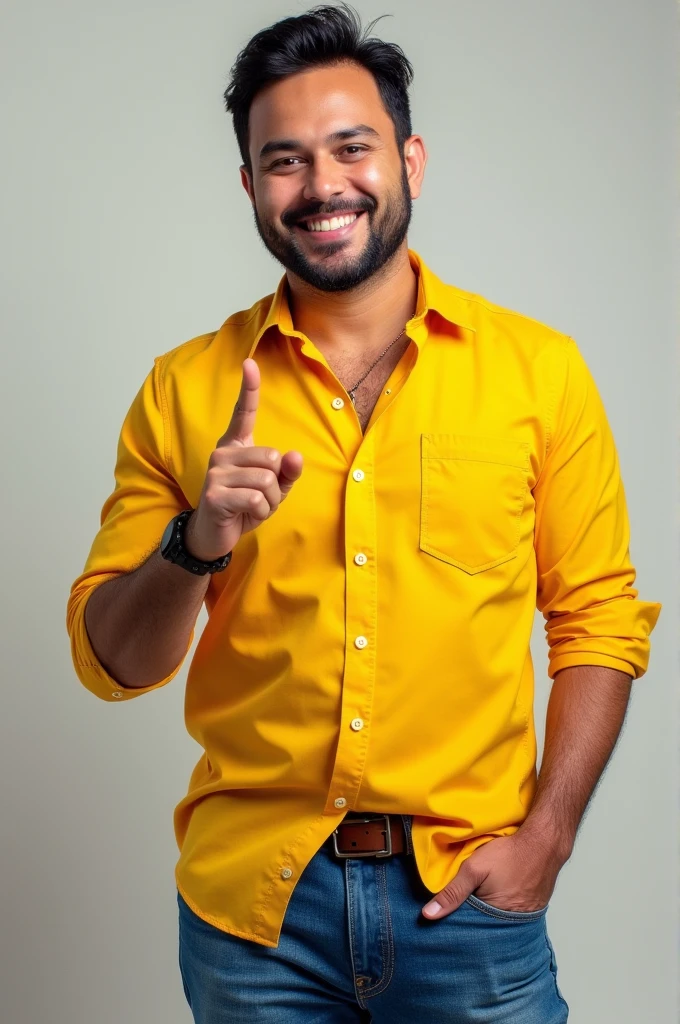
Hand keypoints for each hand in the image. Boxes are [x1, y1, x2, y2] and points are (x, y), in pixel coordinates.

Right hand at [185, 358, 303, 560]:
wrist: (213, 534)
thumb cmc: (244, 506)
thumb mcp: (272, 489)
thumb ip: (286, 472)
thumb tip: (294, 455)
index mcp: (235, 445)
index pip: (244, 413)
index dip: (249, 389)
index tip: (249, 363)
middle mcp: (222, 453)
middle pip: (272, 458)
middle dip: (276, 485)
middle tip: (259, 498)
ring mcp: (215, 472)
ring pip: (267, 481)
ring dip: (269, 501)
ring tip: (251, 507)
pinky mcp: (214, 494)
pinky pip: (257, 499)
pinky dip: (260, 512)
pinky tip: (244, 515)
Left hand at [421, 830, 564, 919]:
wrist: (543, 843)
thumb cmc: (509, 855)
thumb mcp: (474, 869)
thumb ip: (452, 892)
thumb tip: (428, 915)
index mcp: (495, 921)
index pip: (469, 931)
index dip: (456, 924)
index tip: (443, 921)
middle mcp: (512, 926)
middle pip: (483, 928)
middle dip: (470, 921)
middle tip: (458, 910)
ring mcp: (524, 918)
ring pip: (496, 921)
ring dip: (486, 914)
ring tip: (476, 902)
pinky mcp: (532, 908)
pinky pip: (511, 914)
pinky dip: (500, 907)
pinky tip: (495, 896)